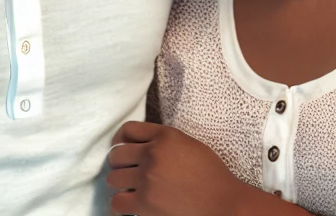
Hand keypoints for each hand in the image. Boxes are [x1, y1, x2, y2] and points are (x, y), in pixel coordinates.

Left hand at [107, 122, 268, 215]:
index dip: (120, 139)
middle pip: (116, 154)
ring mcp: (147, 179)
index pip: (128, 130)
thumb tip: (143, 145)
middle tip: (126, 172)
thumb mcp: (190, 145)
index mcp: (166, 136)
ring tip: (129, 189)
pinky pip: (116, 202)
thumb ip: (165, 141)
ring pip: (113, 178)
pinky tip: (128, 205)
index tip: (120, 147)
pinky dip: (120, 205)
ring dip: (120, 184)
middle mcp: (153, 154)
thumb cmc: (212, 176)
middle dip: (119, 164)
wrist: (222, 203)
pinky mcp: (144, 203)